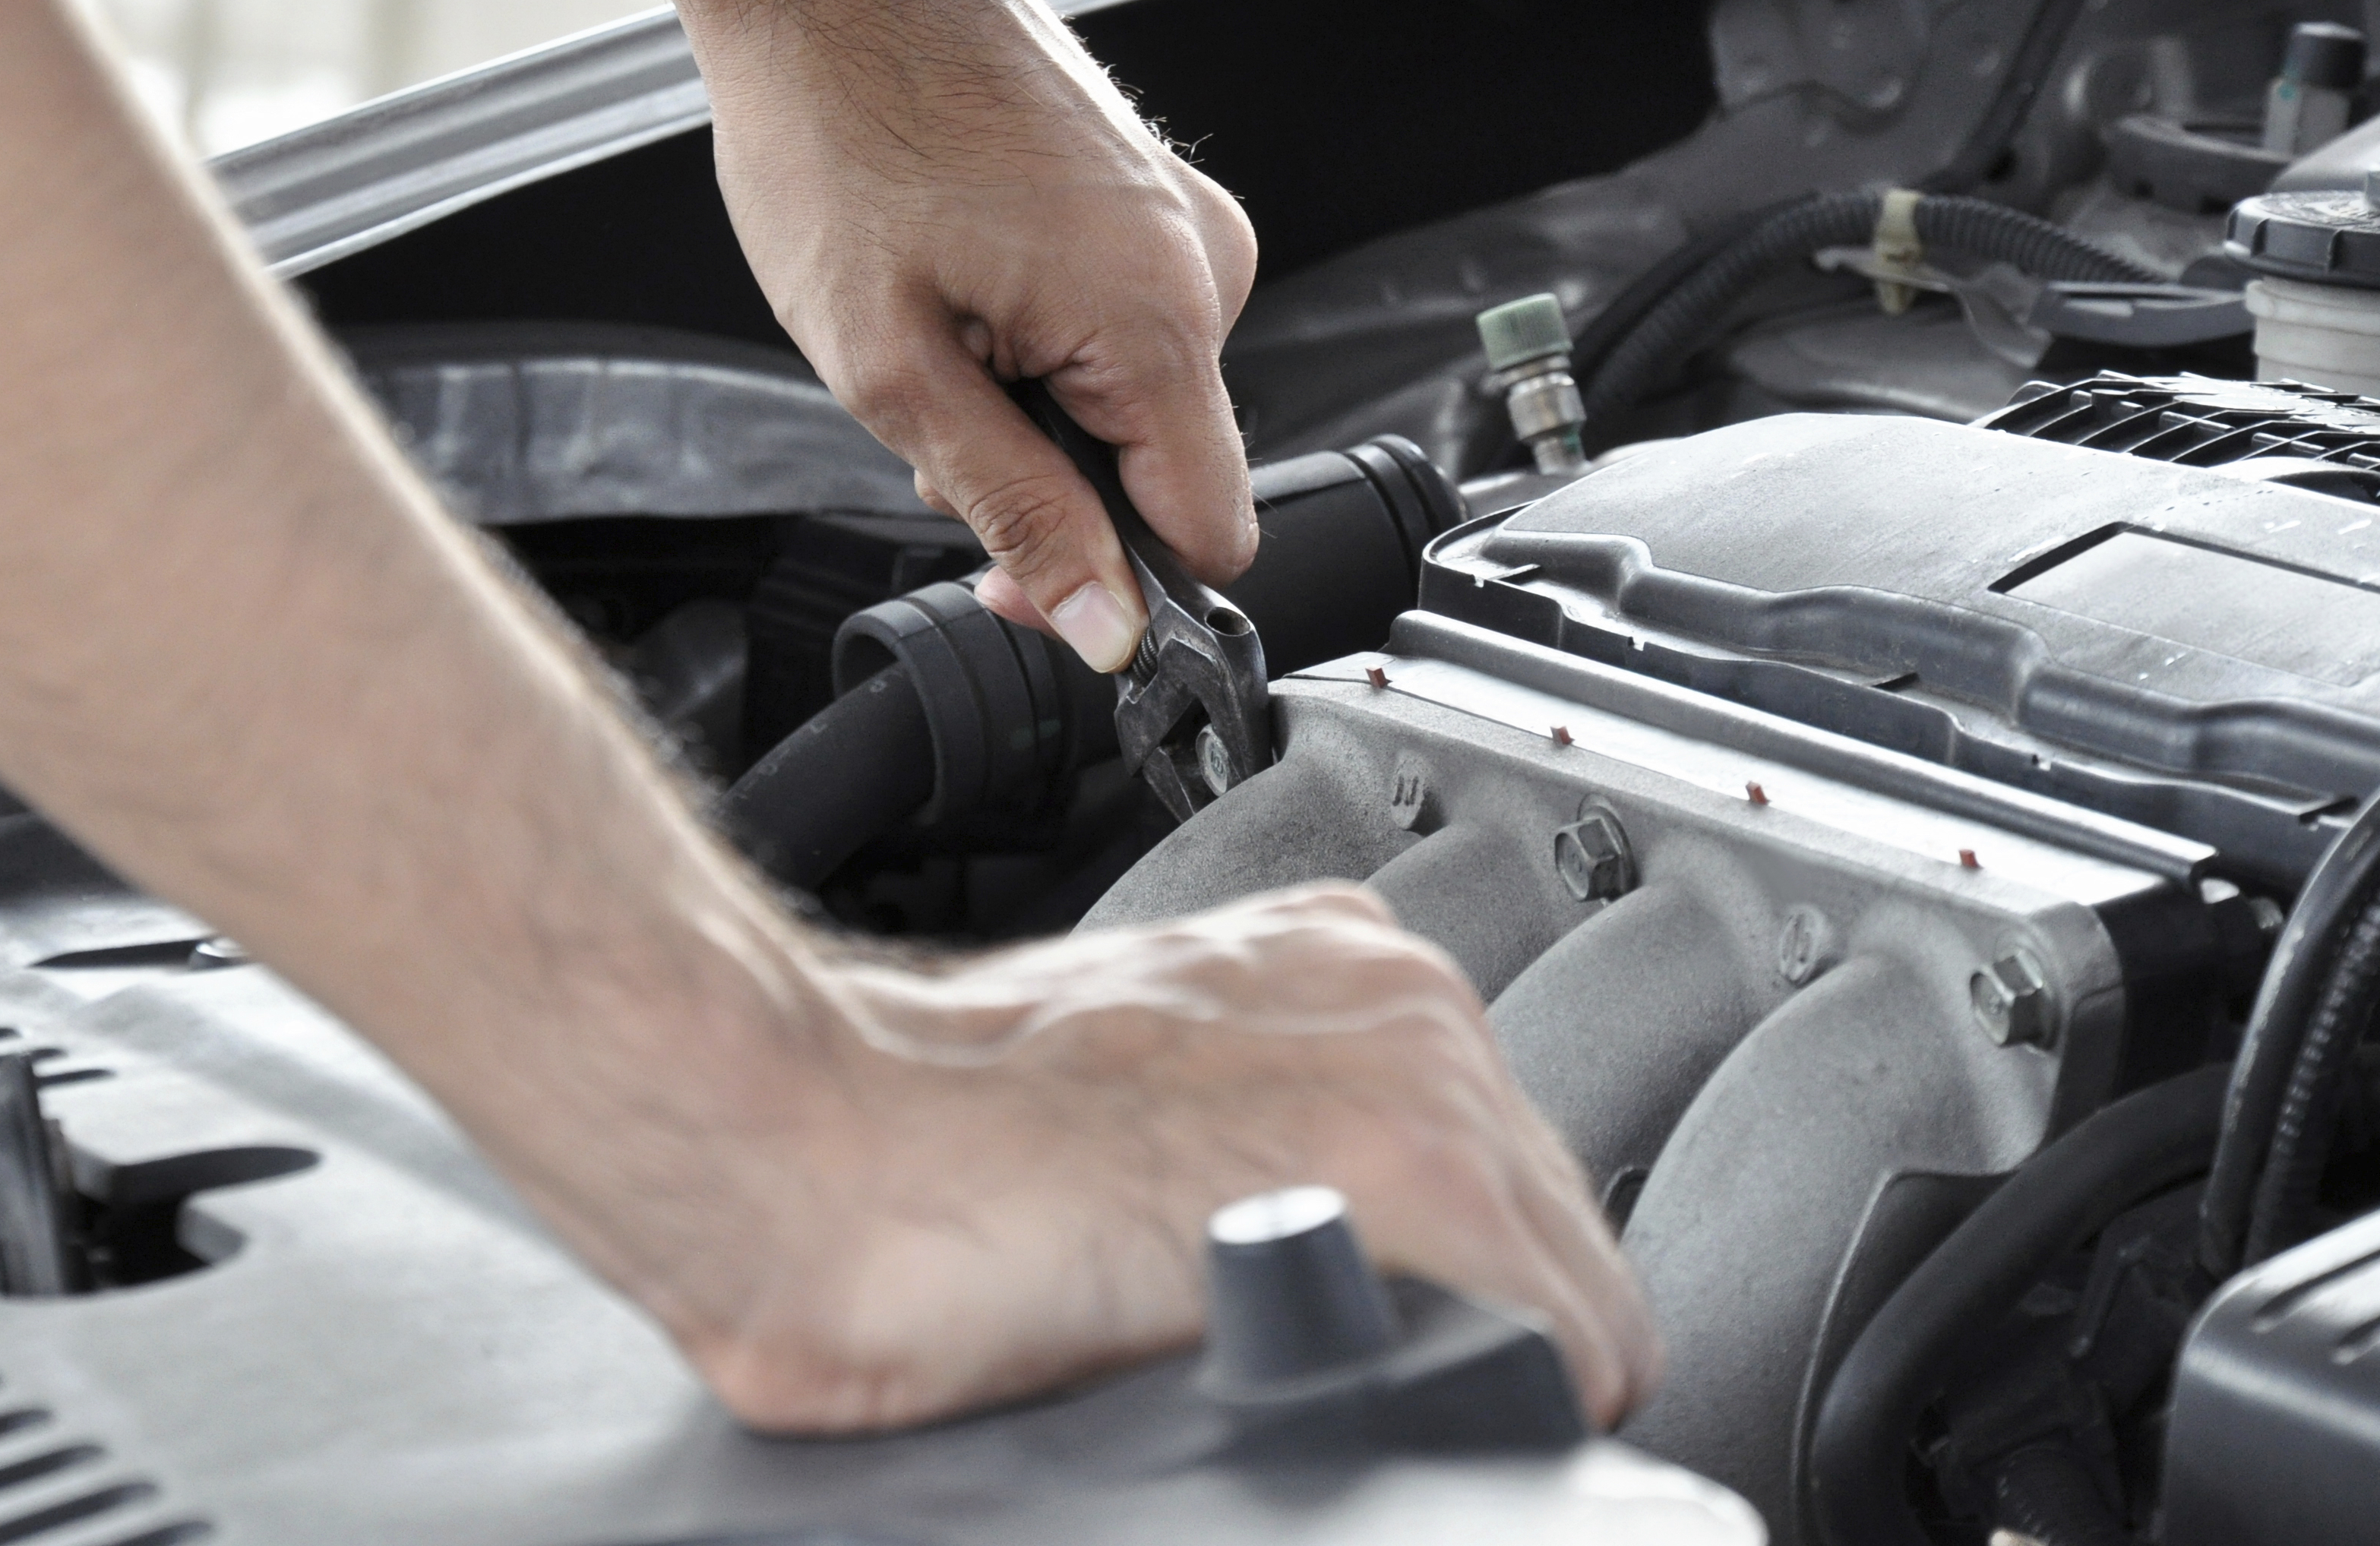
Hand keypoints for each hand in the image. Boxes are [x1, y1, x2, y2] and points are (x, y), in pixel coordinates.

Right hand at [648, 883, 1661, 1434]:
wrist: (800, 1132)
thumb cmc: (910, 1138)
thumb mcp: (1129, 1103)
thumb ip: (1251, 1153)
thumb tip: (1325, 1283)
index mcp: (1335, 969)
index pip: (1509, 1175)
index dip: (1466, 1294)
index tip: (1385, 1338)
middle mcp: (1402, 998)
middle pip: (1561, 1236)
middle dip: (1484, 1334)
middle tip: (1342, 1380)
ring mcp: (1418, 1076)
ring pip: (1579, 1298)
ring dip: (1483, 1368)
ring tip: (1332, 1392)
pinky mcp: (1409, 1176)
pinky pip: (1567, 1346)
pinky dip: (1489, 1410)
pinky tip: (1362, 1402)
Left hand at [700, 0, 1258, 673]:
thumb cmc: (835, 126)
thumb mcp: (893, 369)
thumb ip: (1017, 510)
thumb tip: (1108, 627)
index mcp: (1159, 315)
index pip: (1212, 533)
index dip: (1110, 582)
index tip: (1007, 566)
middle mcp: (1202, 260)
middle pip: (1162, 466)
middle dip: (1045, 477)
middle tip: (924, 408)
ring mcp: (1179, 216)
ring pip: (1129, 395)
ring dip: (1028, 401)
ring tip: (928, 318)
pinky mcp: (1146, 190)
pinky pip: (1117, 319)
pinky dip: (1035, 333)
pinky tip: (954, 273)